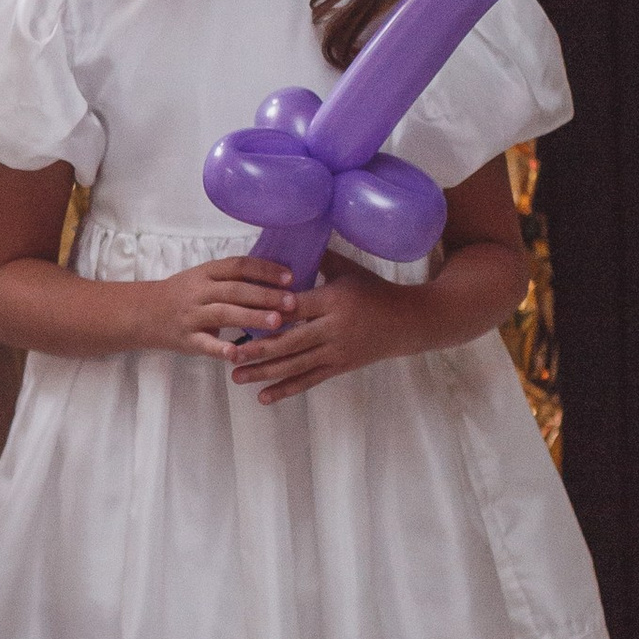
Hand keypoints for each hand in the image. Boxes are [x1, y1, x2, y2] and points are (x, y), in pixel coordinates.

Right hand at [137, 255, 297, 361]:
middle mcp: (198, 291)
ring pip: (224, 313)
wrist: (142, 313)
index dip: (264, 270)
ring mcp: (191, 315)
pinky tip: (238, 354)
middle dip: (265, 295)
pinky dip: (221, 349)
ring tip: (277, 322)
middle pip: (235, 290)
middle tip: (292, 302)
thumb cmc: (181, 295)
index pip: (238, 266)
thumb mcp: (202, 279)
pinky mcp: (186, 339)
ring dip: (251, 317)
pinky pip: (205, 343)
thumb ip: (231, 280)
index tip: (289, 278)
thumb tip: (274, 281)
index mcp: (205, 273)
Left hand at [228, 263, 415, 405]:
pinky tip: (263, 397)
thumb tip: (287, 241)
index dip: (271, 314)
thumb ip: (318, 259)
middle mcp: (333, 329)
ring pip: (296, 365)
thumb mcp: (348, 270)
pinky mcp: (340, 367)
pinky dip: (286, 389)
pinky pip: (309, 380)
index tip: (243, 317)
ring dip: (264, 372)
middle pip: (291, 341)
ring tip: (236, 377)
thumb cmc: (374, 290)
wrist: (408, 321)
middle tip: (230, 354)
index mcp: (332, 301)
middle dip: (258, 349)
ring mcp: (336, 351)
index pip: (296, 308)